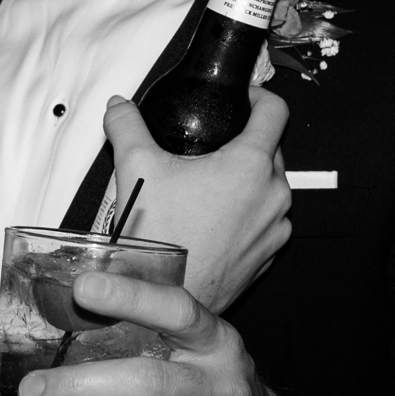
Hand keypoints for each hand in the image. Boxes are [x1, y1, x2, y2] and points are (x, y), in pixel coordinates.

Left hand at [11, 270, 287, 395]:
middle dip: (81, 386)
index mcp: (218, 345)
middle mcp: (217, 391)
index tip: (81, 288)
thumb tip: (70, 293)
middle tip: (31, 391)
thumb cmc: (212, 388)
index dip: (131, 297)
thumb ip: (152, 326)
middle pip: (147, 383)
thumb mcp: (203, 349)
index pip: (178, 312)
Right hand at [103, 90, 290, 313]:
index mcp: (251, 165)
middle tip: (210, 148)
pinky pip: (266, 223)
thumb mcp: (135, 168)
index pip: (275, 111)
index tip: (242, 99)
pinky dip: (247, 215)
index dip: (259, 96)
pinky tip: (214, 220)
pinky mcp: (269, 256)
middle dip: (246, 142)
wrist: (164, 299)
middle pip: (273, 149)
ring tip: (209, 188)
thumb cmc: (158, 238)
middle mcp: (274, 195)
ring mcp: (275, 228)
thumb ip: (127, 125)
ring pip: (271, 188)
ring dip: (248, 181)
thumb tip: (118, 105)